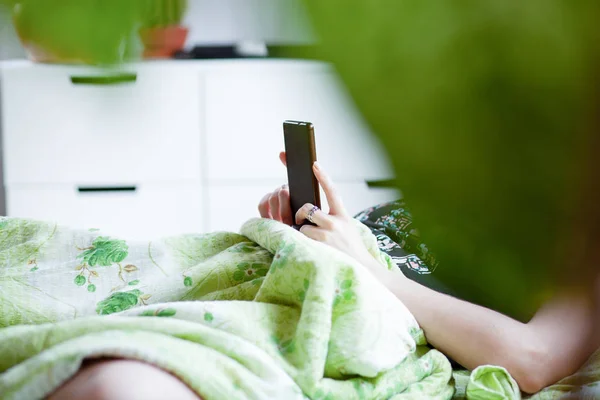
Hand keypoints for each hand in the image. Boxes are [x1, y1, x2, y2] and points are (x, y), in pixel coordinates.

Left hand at [257, 152, 374, 265]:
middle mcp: (337, 223)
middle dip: (301, 213)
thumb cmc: (350, 247)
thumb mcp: (347, 227)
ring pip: (303, 226)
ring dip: (302, 233)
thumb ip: (332, 217)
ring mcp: (328, 236)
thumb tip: (311, 211)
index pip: (332, 191)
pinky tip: (311, 249)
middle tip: (301, 220)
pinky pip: (302, 240)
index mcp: (344, 215)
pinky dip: (302, 243)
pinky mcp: (321, 247)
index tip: (314, 164)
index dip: (323, 176)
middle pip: (309, 208)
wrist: (361, 268)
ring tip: (313, 241)